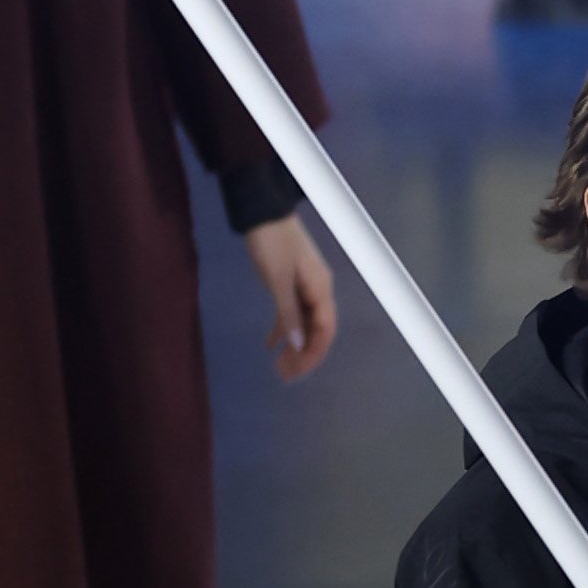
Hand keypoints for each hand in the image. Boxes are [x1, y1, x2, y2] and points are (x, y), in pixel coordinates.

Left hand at [244, 212, 338, 382]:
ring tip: (279, 367)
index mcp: (321, 289)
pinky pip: (292, 311)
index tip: (297, 372)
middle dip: (303, 355)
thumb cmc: (272, 243)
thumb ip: (287, 311)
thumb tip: (296, 343)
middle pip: (316, 330)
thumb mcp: (278, 279)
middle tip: (284, 375)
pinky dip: (283, 328)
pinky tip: (271, 344)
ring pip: (304, 323)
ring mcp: (305, 285)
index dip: (313, 354)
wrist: (263, 211)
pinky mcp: (292, 282)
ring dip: (294, 345)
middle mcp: (318, 289)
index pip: (324, 330)